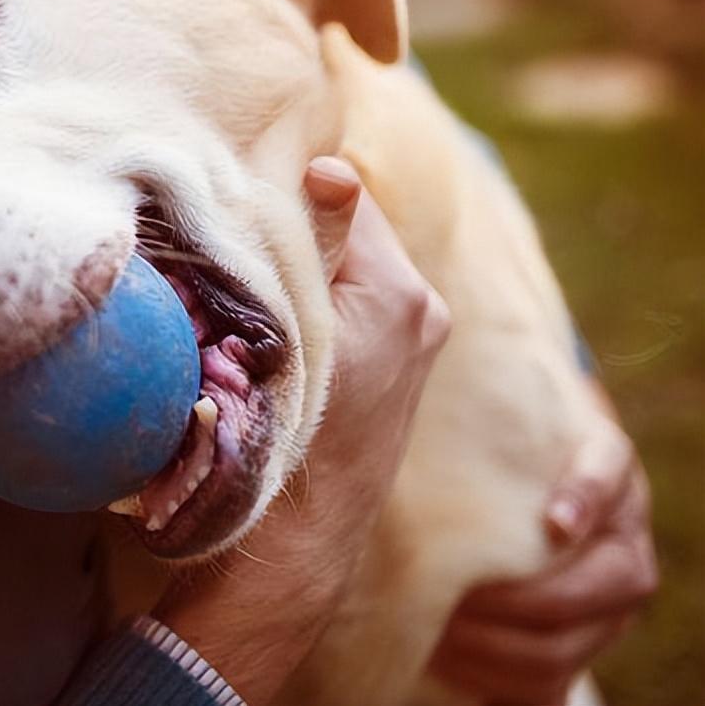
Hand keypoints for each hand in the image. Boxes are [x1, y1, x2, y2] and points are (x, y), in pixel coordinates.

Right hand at [156, 157, 449, 703]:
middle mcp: (419, 309)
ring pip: (343, 265)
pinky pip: (347, 300)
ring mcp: (408, 340)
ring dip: (295, 262)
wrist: (293, 546)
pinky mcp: (388, 366)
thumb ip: (315, 247)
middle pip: (346, 228)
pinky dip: (309, 295)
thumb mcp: (291, 333)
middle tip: (232, 229)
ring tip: (244, 276)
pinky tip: (265, 314)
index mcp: (402, 294)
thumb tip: (331, 169)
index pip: (344, 193)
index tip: (237, 193)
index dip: (287, 187)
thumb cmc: (280, 441)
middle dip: (292, 224)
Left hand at [430, 410, 657, 703]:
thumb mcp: (492, 429)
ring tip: (442, 627)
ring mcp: (609, 598)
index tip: (555, 521)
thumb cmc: (491, 453)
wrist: (517, 495)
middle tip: (462, 595)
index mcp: (606, 470)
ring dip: (505, 644)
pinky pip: (552, 678)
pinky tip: (447, 654)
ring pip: (577, 641)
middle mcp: (622, 538)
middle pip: (607, 582)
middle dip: (531, 599)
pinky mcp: (580, 641)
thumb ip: (473, 417)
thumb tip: (414, 361)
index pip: (611, 472)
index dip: (589, 496)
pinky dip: (498, 676)